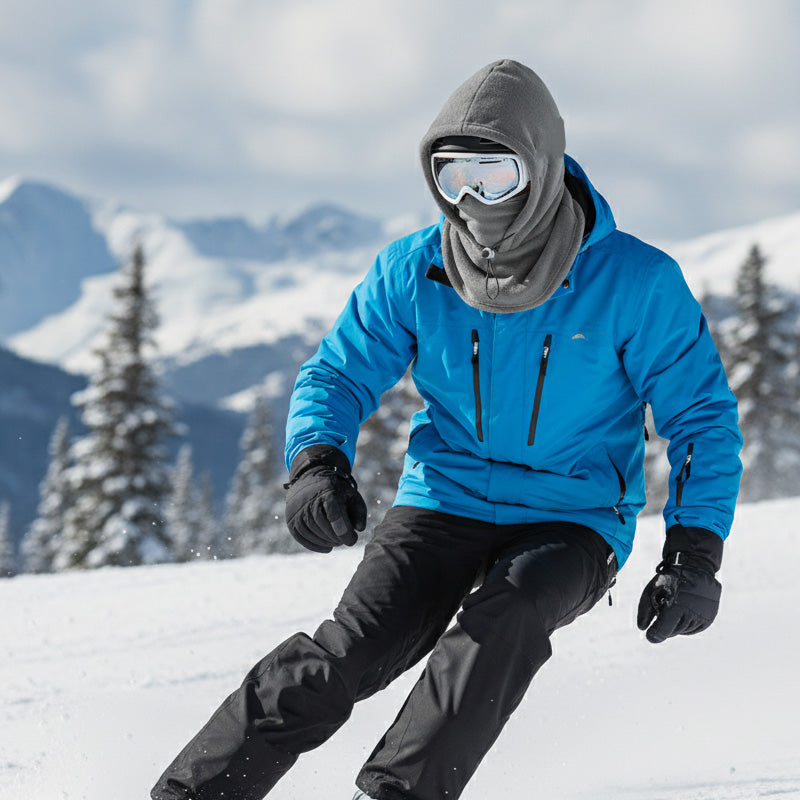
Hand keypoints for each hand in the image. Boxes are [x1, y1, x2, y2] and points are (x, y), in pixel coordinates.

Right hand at [285, 445, 366, 552]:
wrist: (310, 479)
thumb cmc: (336, 491)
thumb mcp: (351, 496)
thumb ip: (359, 512)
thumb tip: (359, 529)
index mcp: (328, 490)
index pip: (335, 515)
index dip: (345, 532)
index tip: (352, 540)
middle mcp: (309, 498)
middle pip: (322, 524)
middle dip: (335, 538)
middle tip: (344, 542)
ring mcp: (297, 509)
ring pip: (311, 531)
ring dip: (326, 542)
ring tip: (336, 543)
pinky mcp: (290, 518)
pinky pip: (301, 536)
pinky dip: (315, 545)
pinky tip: (327, 548)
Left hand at [637, 525, 723, 643]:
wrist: (696, 568)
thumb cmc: (671, 579)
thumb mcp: (653, 589)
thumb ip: (645, 610)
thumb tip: (642, 628)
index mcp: (677, 606)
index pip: (663, 630)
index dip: (654, 635)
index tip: (649, 636)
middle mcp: (692, 614)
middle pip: (672, 632)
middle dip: (664, 624)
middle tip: (663, 608)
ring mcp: (703, 617)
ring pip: (682, 631)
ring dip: (675, 624)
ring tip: (674, 606)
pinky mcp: (709, 619)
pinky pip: (693, 629)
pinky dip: (685, 624)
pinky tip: (682, 611)